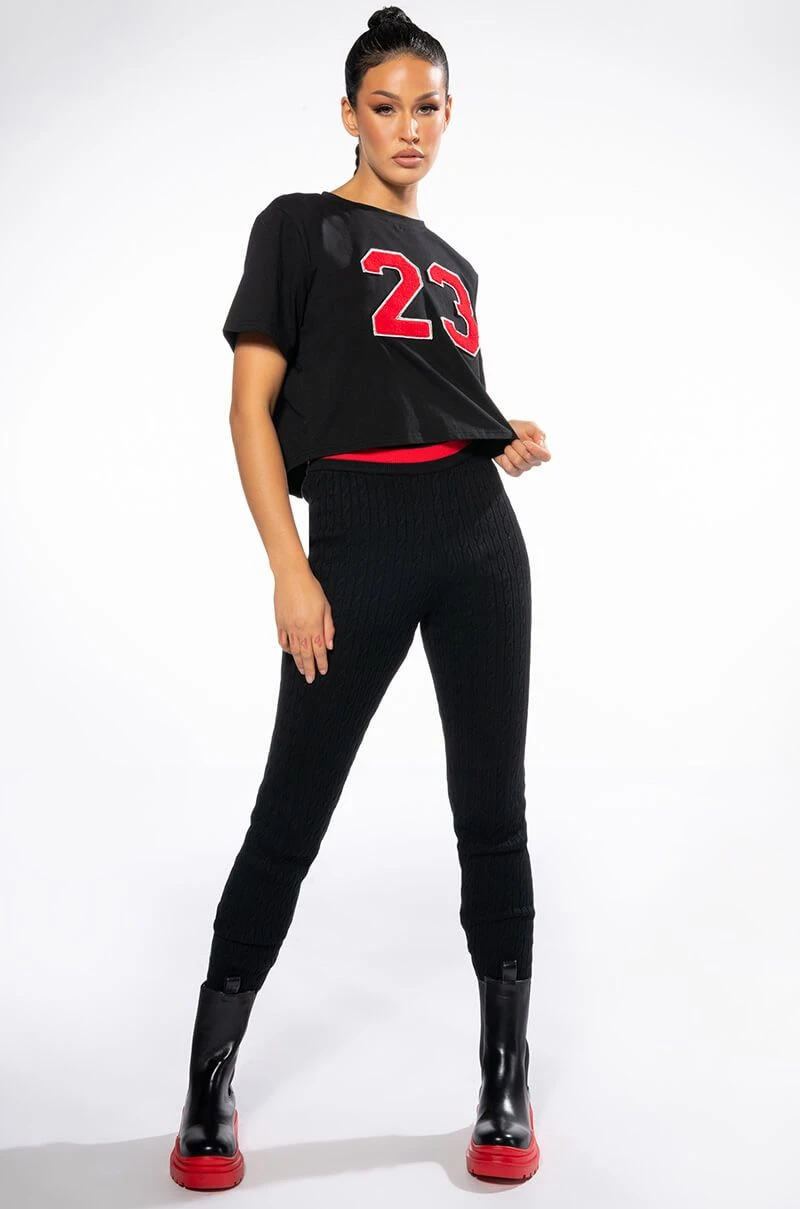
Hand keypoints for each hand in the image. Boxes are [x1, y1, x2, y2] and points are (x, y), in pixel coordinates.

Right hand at [274, 567, 334, 682]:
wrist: (291, 577)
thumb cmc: (311, 589)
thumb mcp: (326, 607)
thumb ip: (328, 627)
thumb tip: (329, 645)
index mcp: (313, 626)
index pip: (318, 650)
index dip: (321, 663)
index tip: (322, 672)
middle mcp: (300, 629)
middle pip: (305, 654)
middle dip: (309, 668)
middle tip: (310, 679)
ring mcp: (288, 627)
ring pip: (293, 650)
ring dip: (298, 662)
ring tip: (301, 671)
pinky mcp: (279, 622)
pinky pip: (282, 640)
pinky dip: (286, 649)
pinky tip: (290, 652)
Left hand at [494, 420, 550, 476]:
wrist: (501, 435)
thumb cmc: (517, 430)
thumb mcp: (530, 426)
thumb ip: (539, 433)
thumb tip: (541, 444)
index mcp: (541, 450)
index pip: (546, 456)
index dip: (536, 450)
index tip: (525, 442)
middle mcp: (534, 461)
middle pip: (529, 458)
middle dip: (519, 446)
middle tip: (515, 440)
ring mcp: (524, 467)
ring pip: (518, 462)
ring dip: (510, 451)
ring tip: (509, 446)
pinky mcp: (514, 472)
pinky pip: (510, 469)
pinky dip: (505, 460)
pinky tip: (504, 454)